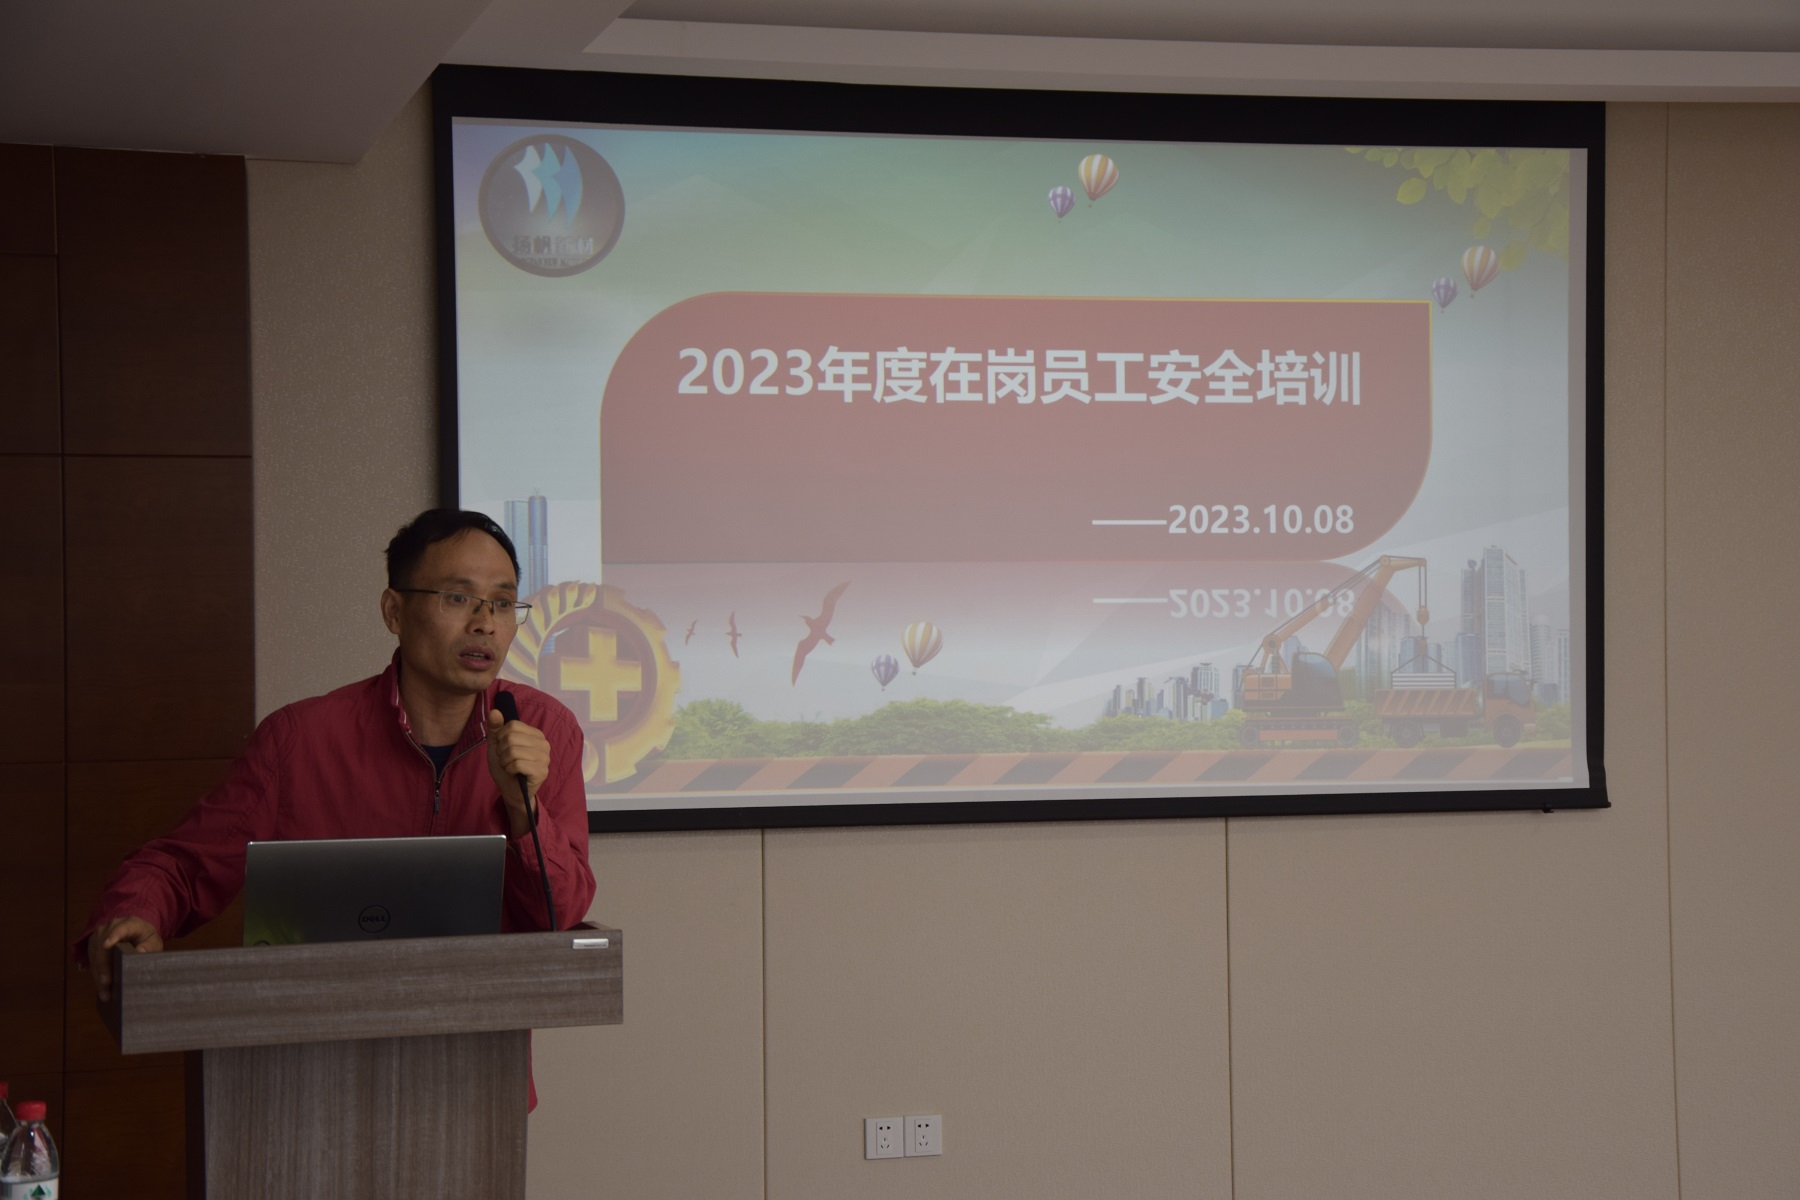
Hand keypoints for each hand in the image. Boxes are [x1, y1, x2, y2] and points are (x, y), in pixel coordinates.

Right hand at [87, 916, 162, 1001]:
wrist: (135, 931)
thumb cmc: (145, 936)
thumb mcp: (153, 940)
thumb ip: (149, 945)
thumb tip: (140, 952)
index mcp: (128, 923)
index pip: (120, 928)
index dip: (113, 936)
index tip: (106, 945)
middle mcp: (110, 927)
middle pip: (102, 946)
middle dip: (103, 966)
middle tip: (106, 982)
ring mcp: (99, 936)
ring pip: (95, 956)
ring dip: (98, 975)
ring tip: (105, 993)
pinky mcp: (93, 946)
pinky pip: (92, 962)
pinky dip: (97, 976)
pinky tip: (102, 989)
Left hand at [487, 707, 549, 837]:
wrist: (512, 792)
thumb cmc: (506, 767)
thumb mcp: (497, 746)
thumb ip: (495, 728)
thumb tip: (494, 711)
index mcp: (535, 734)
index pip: (513, 725)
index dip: (501, 738)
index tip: (503, 749)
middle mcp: (544, 743)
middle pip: (512, 737)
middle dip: (501, 751)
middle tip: (506, 760)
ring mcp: (545, 757)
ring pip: (513, 751)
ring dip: (504, 762)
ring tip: (509, 767)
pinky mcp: (542, 771)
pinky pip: (517, 764)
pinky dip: (509, 770)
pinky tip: (514, 774)